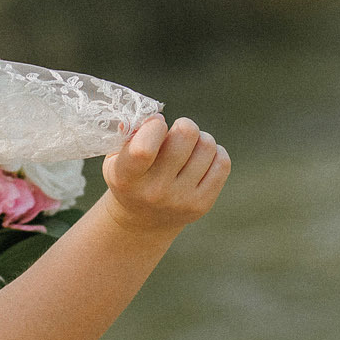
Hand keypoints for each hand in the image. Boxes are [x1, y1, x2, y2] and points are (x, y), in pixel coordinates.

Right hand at [99, 114, 230, 238]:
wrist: (142, 221)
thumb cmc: (131, 178)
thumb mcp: (117, 158)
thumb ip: (130, 135)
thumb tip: (155, 118)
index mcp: (127, 178)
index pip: (144, 149)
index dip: (155, 126)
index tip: (156, 125)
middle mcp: (154, 191)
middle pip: (185, 136)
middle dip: (184, 125)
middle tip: (178, 133)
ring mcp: (181, 200)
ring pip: (207, 145)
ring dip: (200, 138)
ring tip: (189, 147)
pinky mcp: (202, 204)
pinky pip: (222, 163)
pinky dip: (215, 152)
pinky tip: (202, 157)